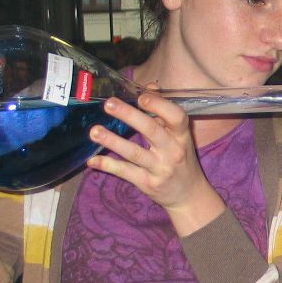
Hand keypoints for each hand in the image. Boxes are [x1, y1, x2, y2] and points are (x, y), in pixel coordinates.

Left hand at [85, 92, 220, 233]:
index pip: (176, 117)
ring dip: (113, 141)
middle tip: (109, 104)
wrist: (189, 196)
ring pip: (134, 153)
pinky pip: (125, 173)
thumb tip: (149, 86)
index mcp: (181, 136)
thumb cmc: (181, 159)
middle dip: (129, 116)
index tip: (141, 97)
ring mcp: (160, 169)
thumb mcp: (179, 136)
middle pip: (152, 131)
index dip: (160, 105)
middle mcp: (173, 151)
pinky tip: (92, 161)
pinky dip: (108, 166)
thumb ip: (163, 112)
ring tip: (94, 131)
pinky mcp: (147, 183)